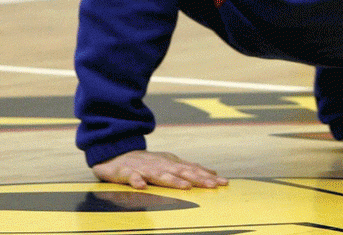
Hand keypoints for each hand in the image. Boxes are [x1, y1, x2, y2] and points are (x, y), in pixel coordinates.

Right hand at [91, 149, 228, 189]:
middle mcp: (161, 165)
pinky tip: (141, 187)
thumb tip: (212, 172)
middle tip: (212, 185)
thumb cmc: (147, 162)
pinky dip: (137, 181)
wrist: (118, 155)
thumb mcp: (170, 163)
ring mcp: (145, 168)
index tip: (224, 183)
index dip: (208, 176)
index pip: (193, 170)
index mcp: (171, 163)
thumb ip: (190, 169)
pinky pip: (132, 177)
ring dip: (173, 180)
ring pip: (160, 175)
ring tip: (186, 186)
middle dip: (198, 178)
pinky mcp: (127, 172)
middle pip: (182, 172)